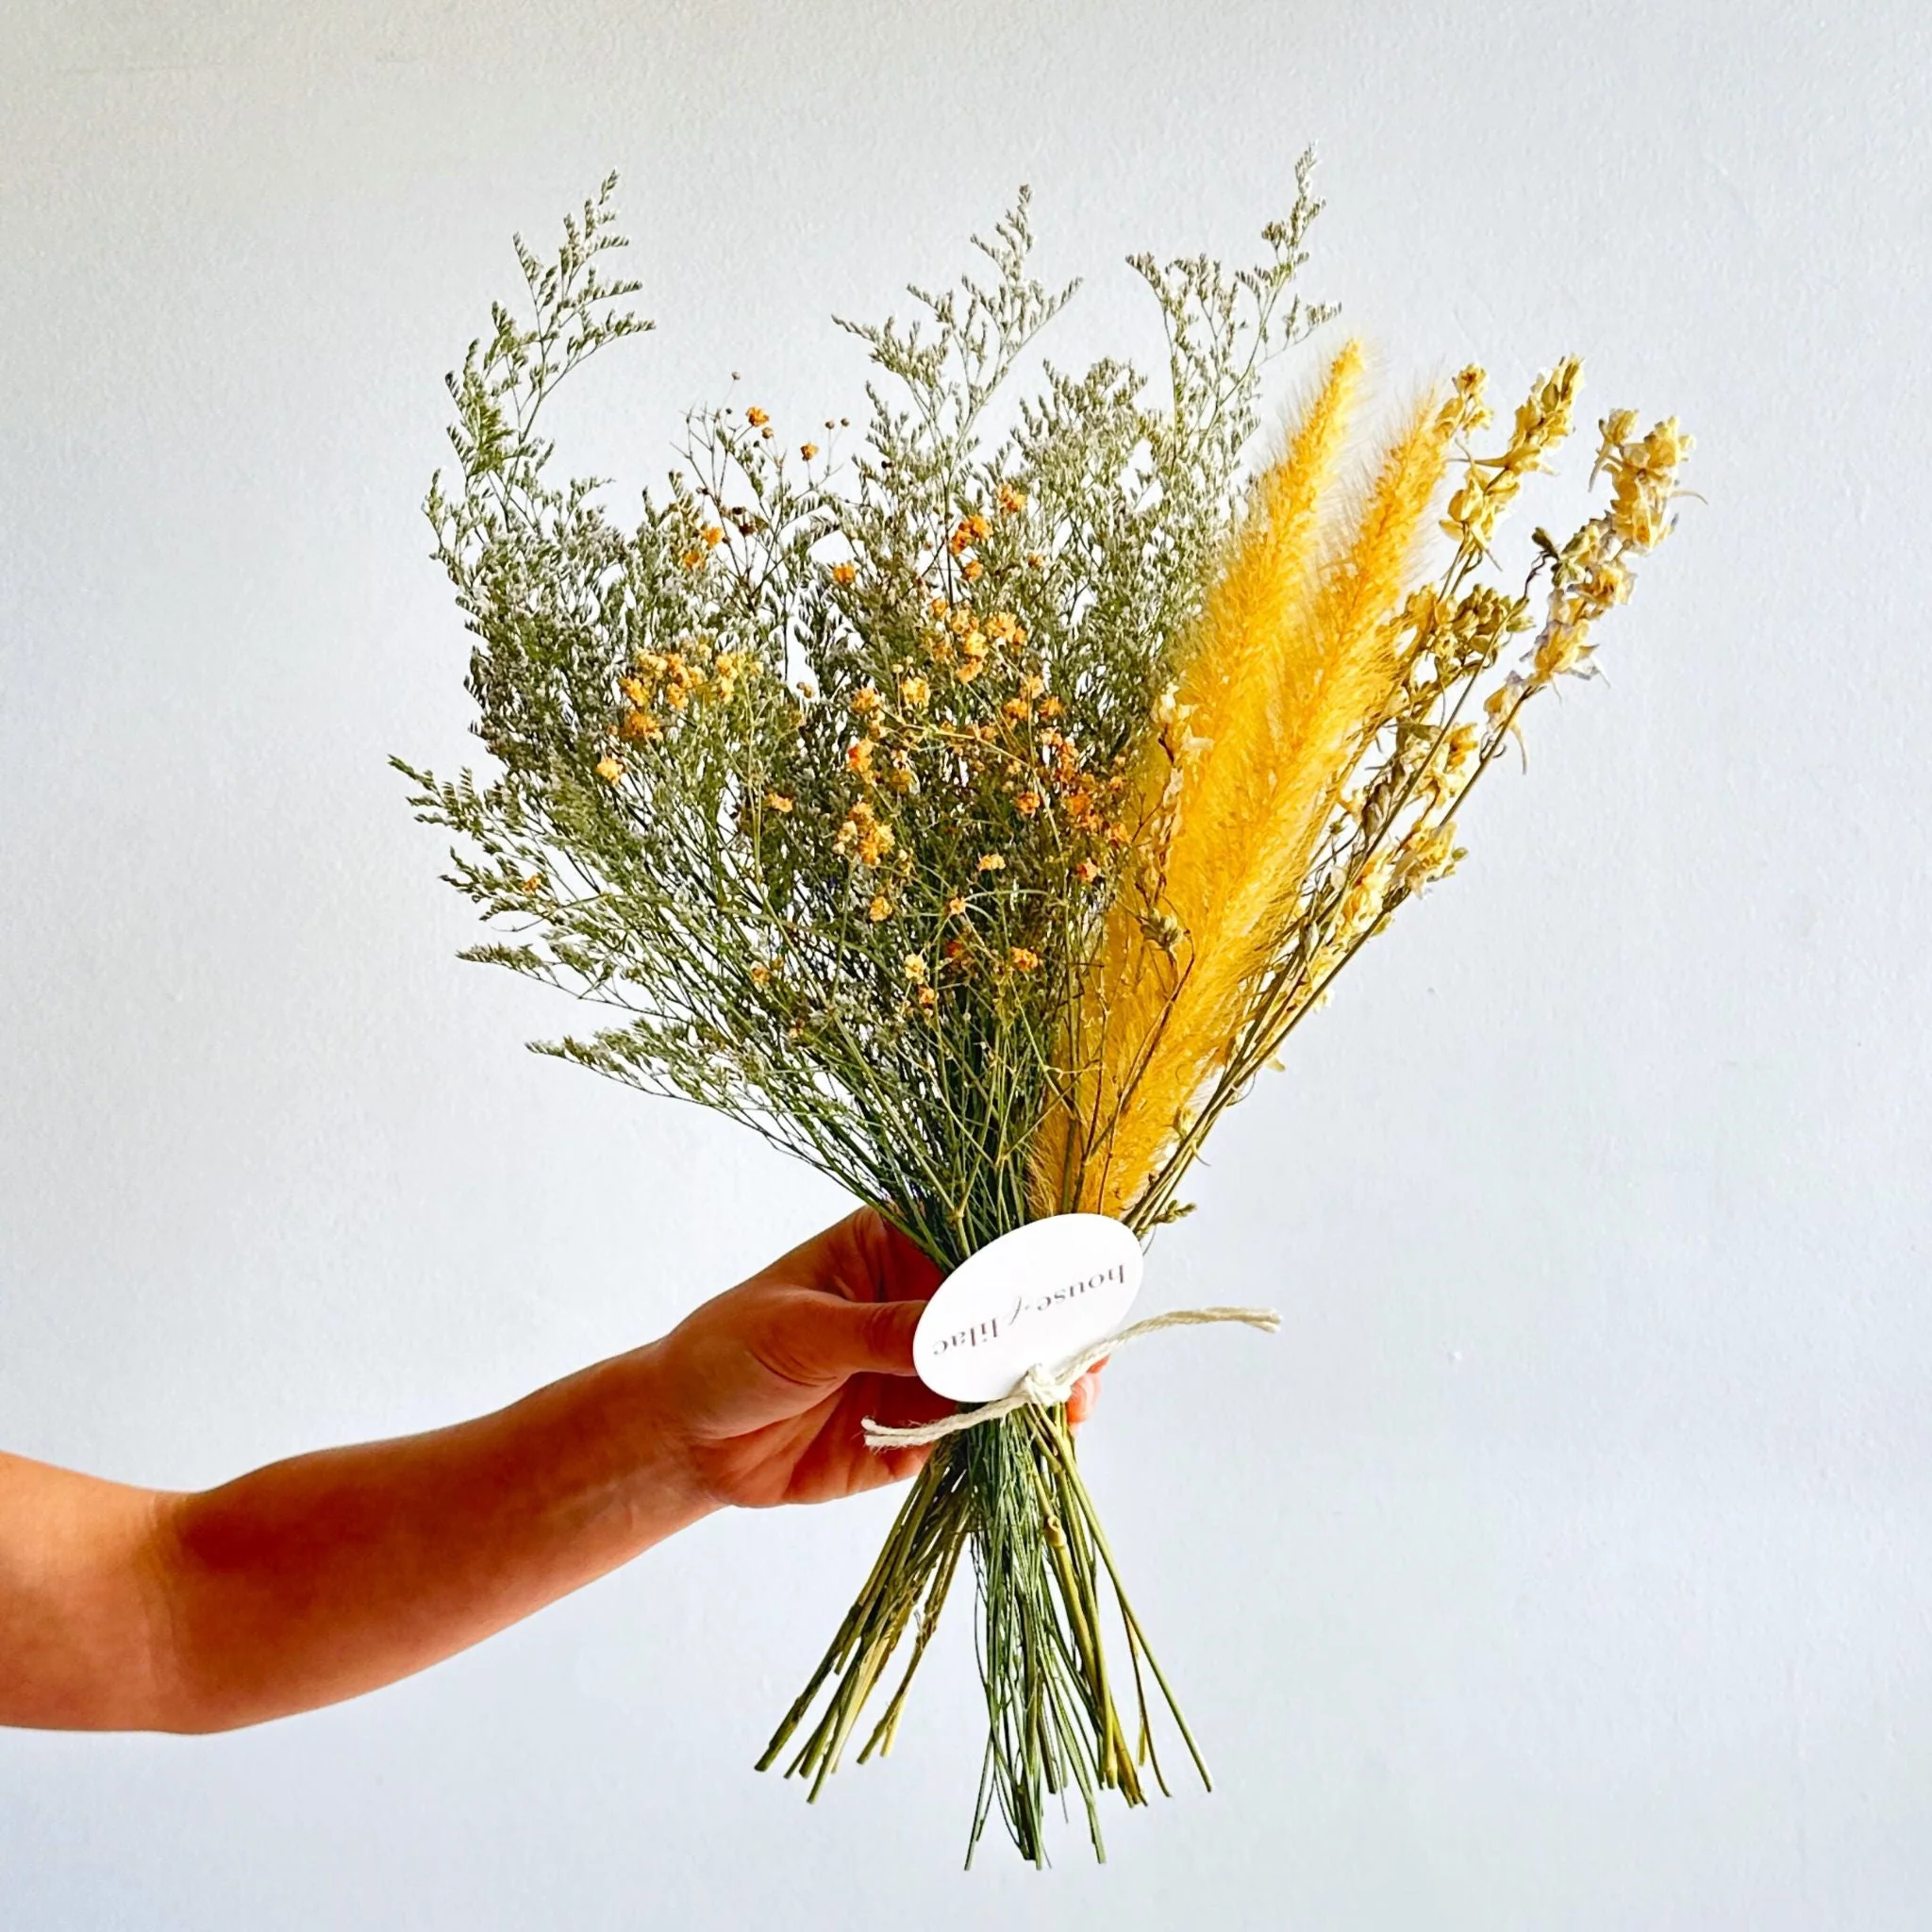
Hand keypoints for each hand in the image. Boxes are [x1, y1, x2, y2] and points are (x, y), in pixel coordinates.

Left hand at [645, 1208, 1100, 1508]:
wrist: (687, 1439)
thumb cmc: (731, 1350)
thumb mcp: (805, 1330)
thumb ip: (888, 1333)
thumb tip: (965, 1333)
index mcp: (897, 1243)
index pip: (981, 1237)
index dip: (1032, 1258)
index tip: (1071, 1286)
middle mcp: (926, 1298)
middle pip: (1012, 1307)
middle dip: (1053, 1330)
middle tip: (1081, 1362)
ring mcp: (930, 1364)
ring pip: (1007, 1369)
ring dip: (1043, 1386)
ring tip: (1070, 1406)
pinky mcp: (925, 1427)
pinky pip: (982, 1429)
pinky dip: (1014, 1436)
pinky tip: (1039, 1442)